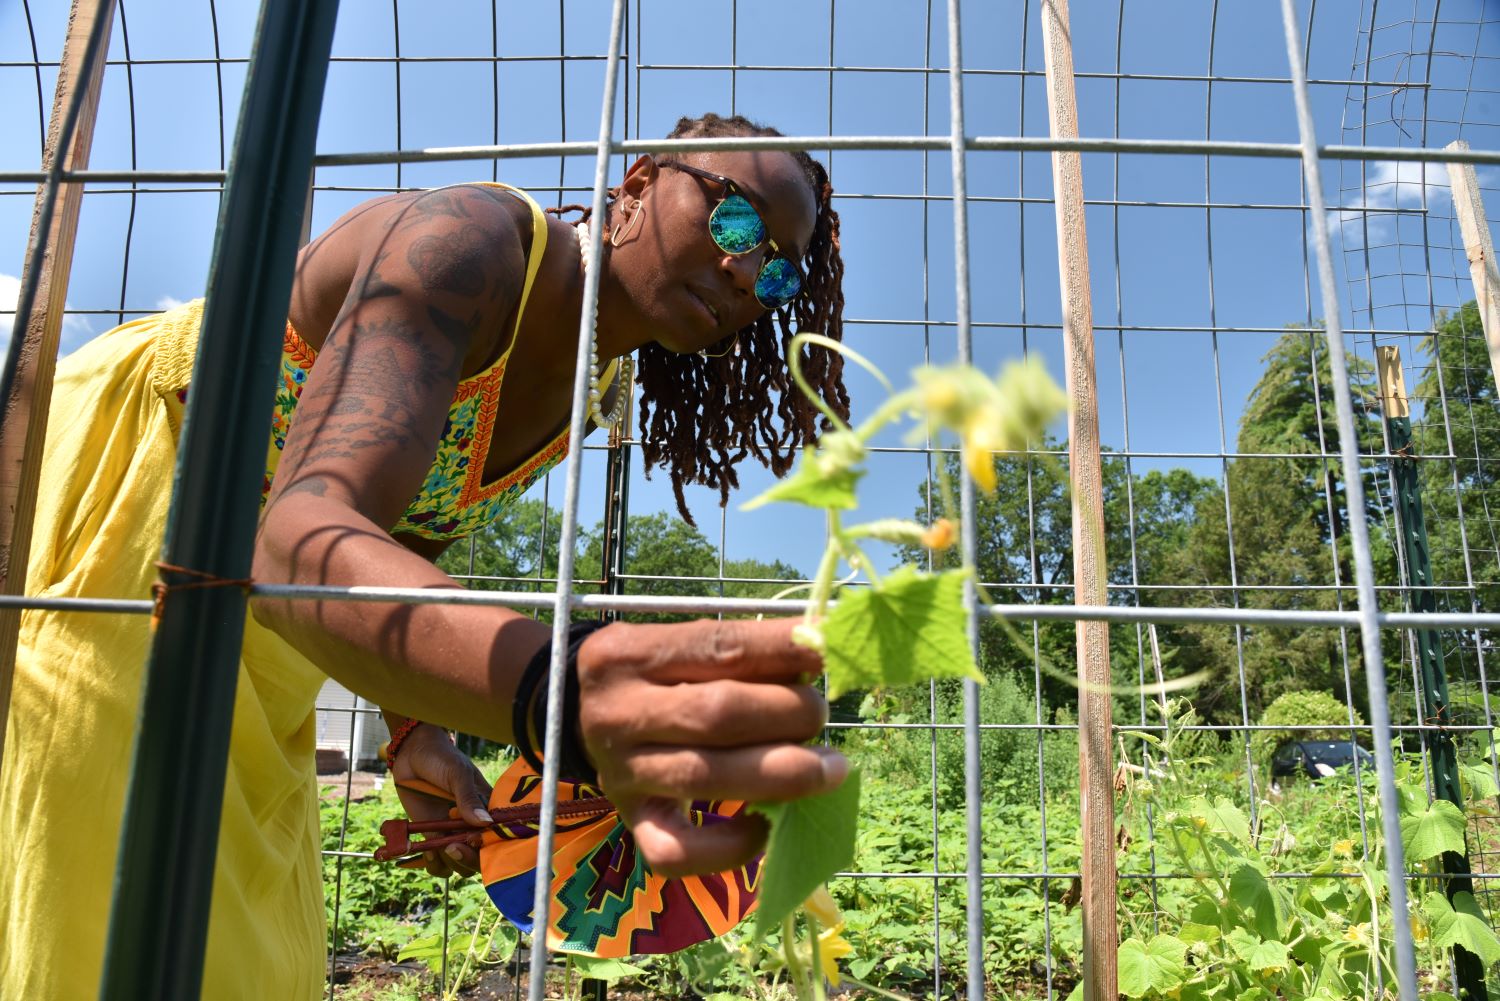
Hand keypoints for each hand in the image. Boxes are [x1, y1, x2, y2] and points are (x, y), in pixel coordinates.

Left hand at [389, 724, 493, 877]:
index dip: (490, 846)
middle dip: (469, 859)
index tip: (474, 840)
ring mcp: (452, 832)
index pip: (498, 836)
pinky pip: (437, 861)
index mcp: (487, 808)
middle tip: (452, 847)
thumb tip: (485, 822)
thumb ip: (468, 798)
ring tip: (438, 848)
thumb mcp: (457, 773)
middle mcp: (472, 824)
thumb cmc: (441, 758)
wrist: (412, 754)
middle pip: (480, 857)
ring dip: (452, 863)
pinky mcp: (432, 836)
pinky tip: (427, 851)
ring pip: (460, 865)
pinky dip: (434, 863)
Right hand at [577, 618, 847, 878]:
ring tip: (831, 769)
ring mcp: (620, 773)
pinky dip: (730, 848)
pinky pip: (679, 852)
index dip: (780, 651)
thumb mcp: (680, 647)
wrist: (580, 713)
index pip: (717, 647)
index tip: (826, 654)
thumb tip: (819, 656)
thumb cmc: (655, 674)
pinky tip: (765, 827)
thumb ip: (741, 652)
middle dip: (789, 714)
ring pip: (707, 778)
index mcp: (629, 653)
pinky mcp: (630, 823)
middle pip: (717, 714)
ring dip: (784, 775)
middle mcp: (616, 712)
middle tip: (821, 714)